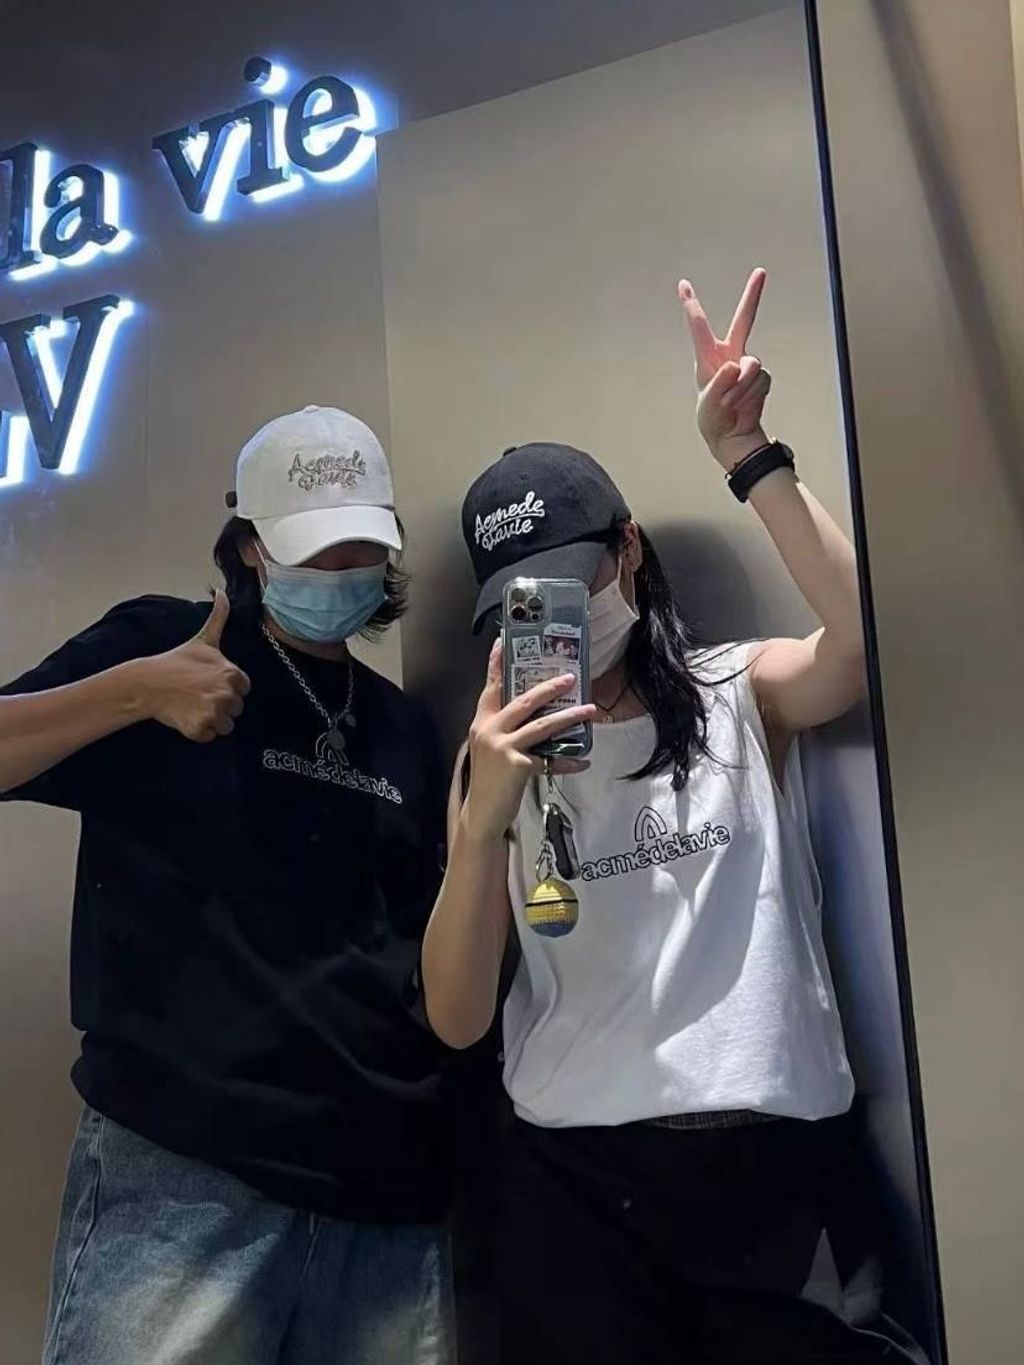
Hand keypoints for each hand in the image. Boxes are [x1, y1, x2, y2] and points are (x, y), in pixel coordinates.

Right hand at [136, 591, 250, 741]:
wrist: (148, 683)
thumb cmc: (176, 661)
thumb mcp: (203, 639)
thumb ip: (219, 617)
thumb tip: (221, 591)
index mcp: (233, 673)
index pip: (243, 689)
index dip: (226, 687)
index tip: (208, 682)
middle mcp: (227, 694)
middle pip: (235, 708)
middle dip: (219, 704)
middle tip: (197, 693)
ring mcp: (214, 713)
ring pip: (225, 725)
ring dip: (211, 719)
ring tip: (192, 705)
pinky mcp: (201, 729)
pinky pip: (210, 737)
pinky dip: (199, 731)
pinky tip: (186, 716)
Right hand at [461, 642, 594, 842]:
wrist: (481, 814)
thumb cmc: (490, 782)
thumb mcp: (492, 751)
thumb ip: (507, 732)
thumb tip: (538, 717)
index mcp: (481, 723)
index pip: (490, 688)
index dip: (496, 664)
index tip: (502, 641)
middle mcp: (489, 730)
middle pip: (523, 701)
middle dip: (549, 687)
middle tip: (570, 677)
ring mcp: (503, 747)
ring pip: (541, 725)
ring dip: (569, 716)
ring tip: (590, 709)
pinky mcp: (517, 765)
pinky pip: (550, 759)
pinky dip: (568, 761)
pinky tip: (582, 762)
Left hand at [678, 269, 771, 467]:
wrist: (732, 437)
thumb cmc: (713, 419)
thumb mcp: (708, 405)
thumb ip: (720, 385)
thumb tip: (736, 367)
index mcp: (708, 357)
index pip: (698, 327)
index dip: (691, 305)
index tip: (682, 284)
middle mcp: (729, 355)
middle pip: (744, 320)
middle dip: (753, 295)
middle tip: (761, 271)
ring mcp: (747, 365)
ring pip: (752, 365)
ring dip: (741, 387)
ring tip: (731, 403)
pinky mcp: (762, 378)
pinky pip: (760, 380)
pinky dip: (750, 394)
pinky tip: (743, 405)